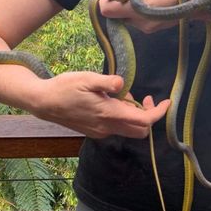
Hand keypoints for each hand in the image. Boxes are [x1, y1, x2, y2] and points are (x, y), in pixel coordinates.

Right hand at [31, 71, 169, 138]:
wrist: (44, 102)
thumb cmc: (65, 87)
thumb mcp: (86, 78)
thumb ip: (107, 82)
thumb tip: (122, 83)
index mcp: (109, 114)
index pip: (143, 121)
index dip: (159, 113)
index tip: (167, 102)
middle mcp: (107, 127)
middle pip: (140, 131)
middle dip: (149, 117)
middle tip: (145, 98)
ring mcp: (101, 132)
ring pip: (129, 130)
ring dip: (134, 116)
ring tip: (122, 96)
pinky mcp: (95, 132)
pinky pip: (117, 128)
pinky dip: (122, 117)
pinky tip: (111, 102)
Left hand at [98, 0, 182, 33]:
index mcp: (137, 8)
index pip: (108, 11)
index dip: (104, 2)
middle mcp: (139, 22)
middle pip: (118, 15)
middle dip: (121, 5)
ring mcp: (146, 29)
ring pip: (128, 18)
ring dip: (130, 9)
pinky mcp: (152, 30)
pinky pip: (138, 21)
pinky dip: (140, 13)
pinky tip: (153, 5)